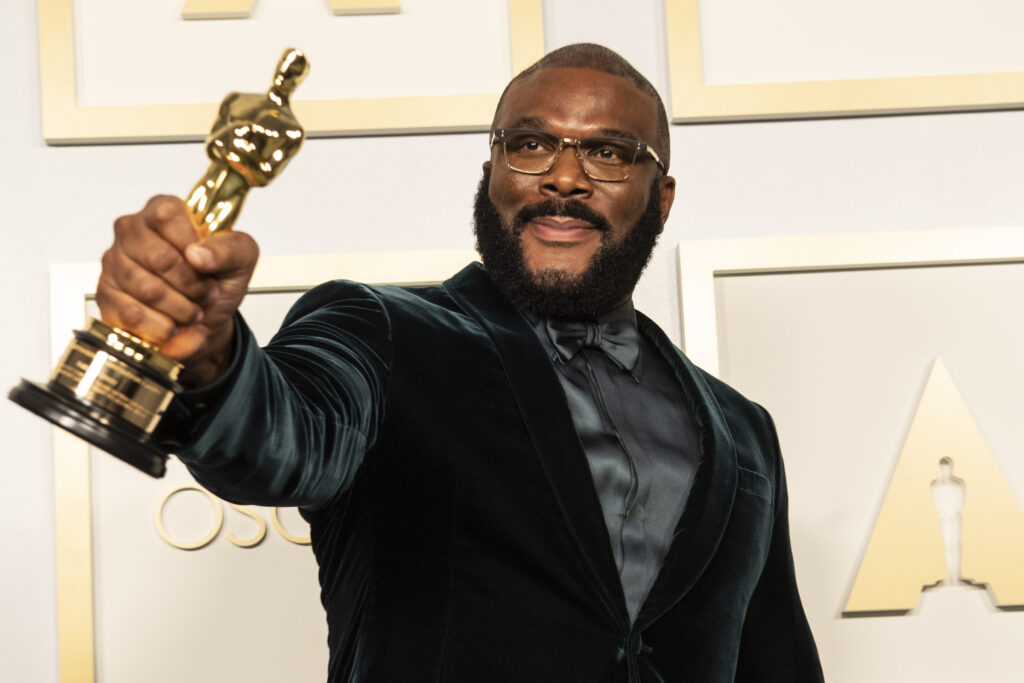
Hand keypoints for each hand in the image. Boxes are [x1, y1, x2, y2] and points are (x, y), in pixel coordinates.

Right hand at [96, 195, 258, 385]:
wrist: (204, 321)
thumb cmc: (218, 281)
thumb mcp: (241, 259)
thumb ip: (230, 248)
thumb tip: (198, 253)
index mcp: (164, 211)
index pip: (168, 215)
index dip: (191, 245)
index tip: (207, 266)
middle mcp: (132, 231)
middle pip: (160, 258)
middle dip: (193, 285)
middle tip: (207, 294)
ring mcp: (115, 262)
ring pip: (148, 290)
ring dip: (181, 309)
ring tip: (193, 310)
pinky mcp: (106, 295)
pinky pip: (133, 314)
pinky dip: (162, 327)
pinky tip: (172, 325)